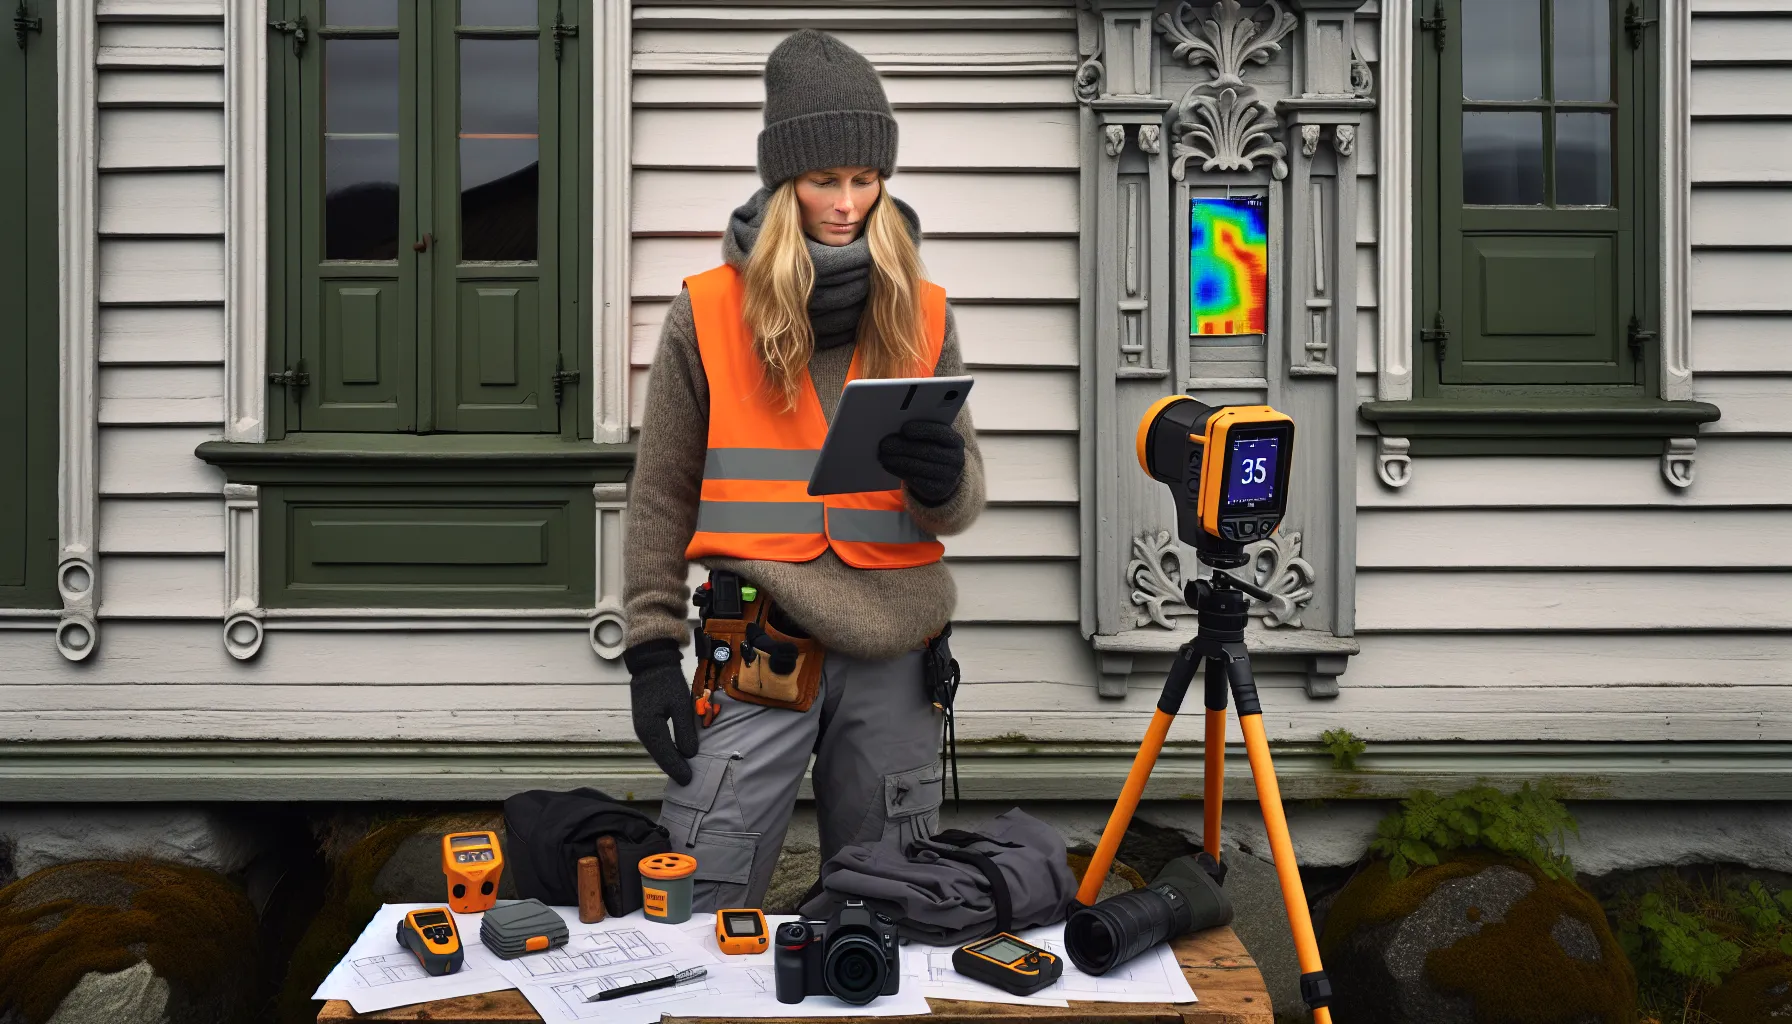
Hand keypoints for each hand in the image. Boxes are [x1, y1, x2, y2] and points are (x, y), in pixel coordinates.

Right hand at [623, 639, 698, 785]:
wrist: (651, 663)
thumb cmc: (667, 682)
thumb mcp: (680, 706)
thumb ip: (685, 731)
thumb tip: (690, 754)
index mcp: (650, 729)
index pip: (666, 756)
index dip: (678, 769)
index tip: (688, 781)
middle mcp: (643, 731)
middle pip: (659, 756)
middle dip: (673, 768)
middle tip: (688, 780)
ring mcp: (642, 727)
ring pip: (657, 750)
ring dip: (670, 760)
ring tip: (683, 771)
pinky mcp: (646, 722)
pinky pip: (656, 742)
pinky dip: (666, 750)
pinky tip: (676, 754)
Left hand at [877, 419, 963, 506]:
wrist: (945, 476)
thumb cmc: (935, 450)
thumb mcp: (935, 440)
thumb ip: (922, 433)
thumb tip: (898, 431)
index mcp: (956, 441)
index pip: (940, 433)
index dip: (923, 430)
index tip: (905, 429)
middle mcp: (956, 460)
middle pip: (927, 451)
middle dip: (904, 447)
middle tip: (885, 444)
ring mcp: (948, 477)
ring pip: (918, 467)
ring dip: (897, 460)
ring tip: (883, 455)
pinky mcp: (937, 490)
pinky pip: (915, 480)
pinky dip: (898, 471)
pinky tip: (888, 465)